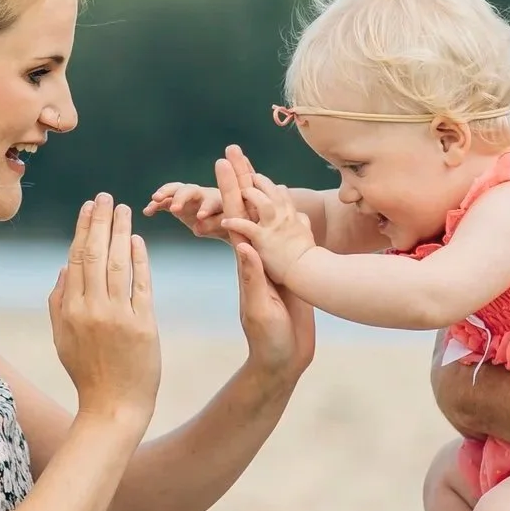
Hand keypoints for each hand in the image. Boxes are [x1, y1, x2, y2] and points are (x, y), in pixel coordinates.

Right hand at [49, 194, 160, 426]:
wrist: (113, 407)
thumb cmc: (87, 373)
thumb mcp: (62, 339)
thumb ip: (59, 302)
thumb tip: (64, 267)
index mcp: (69, 311)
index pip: (76, 259)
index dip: (82, 229)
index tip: (88, 207)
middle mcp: (91, 310)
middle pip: (95, 254)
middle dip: (100, 221)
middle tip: (106, 197)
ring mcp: (118, 317)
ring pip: (117, 264)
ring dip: (120, 232)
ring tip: (125, 210)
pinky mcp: (143, 326)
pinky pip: (142, 285)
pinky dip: (140, 260)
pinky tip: (138, 241)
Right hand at [144, 180, 229, 240]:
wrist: (224, 219)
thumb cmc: (229, 223)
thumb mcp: (226, 227)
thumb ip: (213, 225)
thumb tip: (197, 228)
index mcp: (217, 200)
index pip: (211, 201)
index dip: (206, 207)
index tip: (201, 216)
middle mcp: (201, 194)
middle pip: (189, 190)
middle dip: (181, 197)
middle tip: (175, 208)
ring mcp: (187, 197)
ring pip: (175, 190)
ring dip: (165, 192)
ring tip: (155, 199)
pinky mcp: (177, 203)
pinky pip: (165, 201)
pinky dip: (156, 204)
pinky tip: (147, 211)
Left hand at [213, 150, 313, 378]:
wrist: (283, 360)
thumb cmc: (269, 339)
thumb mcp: (259, 307)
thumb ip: (253, 278)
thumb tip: (244, 246)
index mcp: (247, 262)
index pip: (234, 218)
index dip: (228, 189)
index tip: (223, 161)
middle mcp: (255, 259)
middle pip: (246, 212)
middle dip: (239, 181)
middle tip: (231, 150)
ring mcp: (270, 266)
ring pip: (264, 223)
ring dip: (259, 195)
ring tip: (253, 168)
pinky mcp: (285, 276)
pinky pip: (284, 241)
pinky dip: (285, 221)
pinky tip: (287, 206)